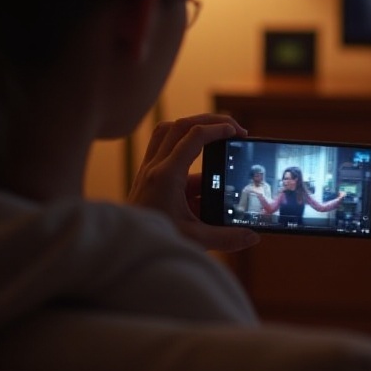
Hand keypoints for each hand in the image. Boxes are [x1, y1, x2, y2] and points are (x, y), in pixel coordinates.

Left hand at [128, 113, 259, 252]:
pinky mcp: (147, 178)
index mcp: (166, 176)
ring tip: (215, 137)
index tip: (238, 133)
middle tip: (233, 128)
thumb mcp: (193, 240)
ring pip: (167, 132)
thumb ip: (225, 238)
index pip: (194, 136)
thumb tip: (252, 236)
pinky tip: (203, 175)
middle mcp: (154, 167)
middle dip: (210, 120)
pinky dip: (184, 149)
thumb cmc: (150, 243)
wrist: (118, 250)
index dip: (218, 129)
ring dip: (192, 128)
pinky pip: (163, 150)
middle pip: (180, 125)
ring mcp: (148, 171)